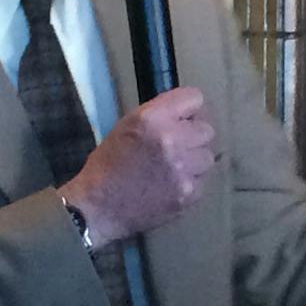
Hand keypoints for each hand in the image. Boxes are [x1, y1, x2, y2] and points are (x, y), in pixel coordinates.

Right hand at [59, 87, 215, 243]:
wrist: (98, 207)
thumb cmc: (108, 165)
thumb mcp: (127, 126)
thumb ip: (159, 115)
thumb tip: (188, 113)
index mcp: (152, 119)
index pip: (194, 98)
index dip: (189, 109)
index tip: (184, 118)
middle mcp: (171, 140)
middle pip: (207, 129)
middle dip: (193, 136)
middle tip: (177, 146)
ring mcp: (183, 169)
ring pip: (207, 156)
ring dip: (194, 160)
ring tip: (173, 167)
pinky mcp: (189, 193)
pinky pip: (203, 180)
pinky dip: (191, 182)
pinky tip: (171, 184)